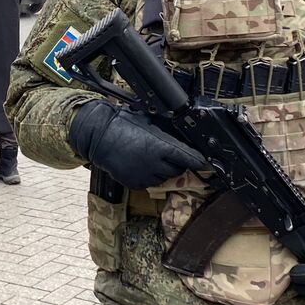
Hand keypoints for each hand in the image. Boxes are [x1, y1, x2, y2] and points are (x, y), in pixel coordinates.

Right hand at [67, 100, 208, 189]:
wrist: (99, 136)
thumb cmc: (123, 124)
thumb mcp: (150, 121)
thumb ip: (167, 130)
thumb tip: (183, 132)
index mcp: (161, 146)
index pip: (189, 158)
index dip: (198, 160)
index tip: (204, 161)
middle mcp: (155, 164)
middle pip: (179, 169)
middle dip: (178, 162)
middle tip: (169, 154)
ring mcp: (145, 176)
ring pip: (165, 178)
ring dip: (164, 170)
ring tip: (151, 158)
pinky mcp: (135, 183)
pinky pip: (150, 183)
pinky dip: (149, 176)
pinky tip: (141, 164)